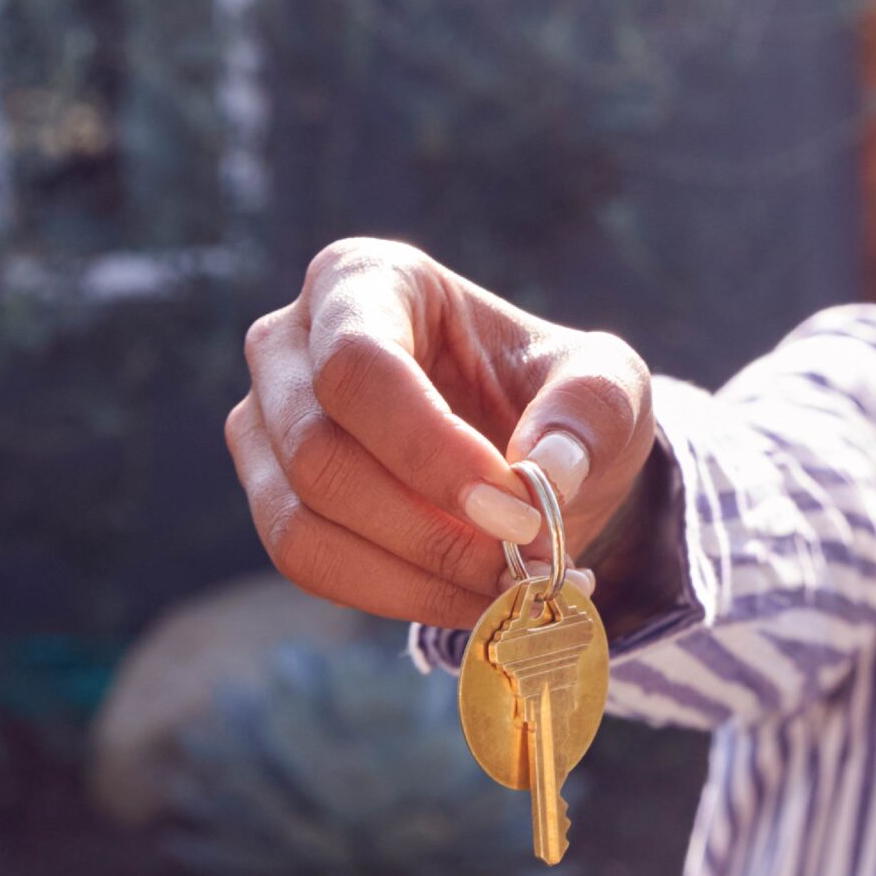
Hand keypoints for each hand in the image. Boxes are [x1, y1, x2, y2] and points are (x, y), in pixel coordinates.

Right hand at [225, 237, 655, 628]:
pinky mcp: (272, 496)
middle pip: (320, 452)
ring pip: (304, 520)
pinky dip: (396, 594)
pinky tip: (472, 598)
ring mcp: (266, 423)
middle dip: (430, 526)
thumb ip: (590, 412)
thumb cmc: (559, 394)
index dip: (429, 449)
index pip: (359, 365)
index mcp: (365, 278)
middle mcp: (290, 342)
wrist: (535, 450)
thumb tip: (546, 472)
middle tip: (526, 561)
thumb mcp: (609, 384)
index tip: (517, 514)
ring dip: (416, 573)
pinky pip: (310, 564)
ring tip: (511, 586)